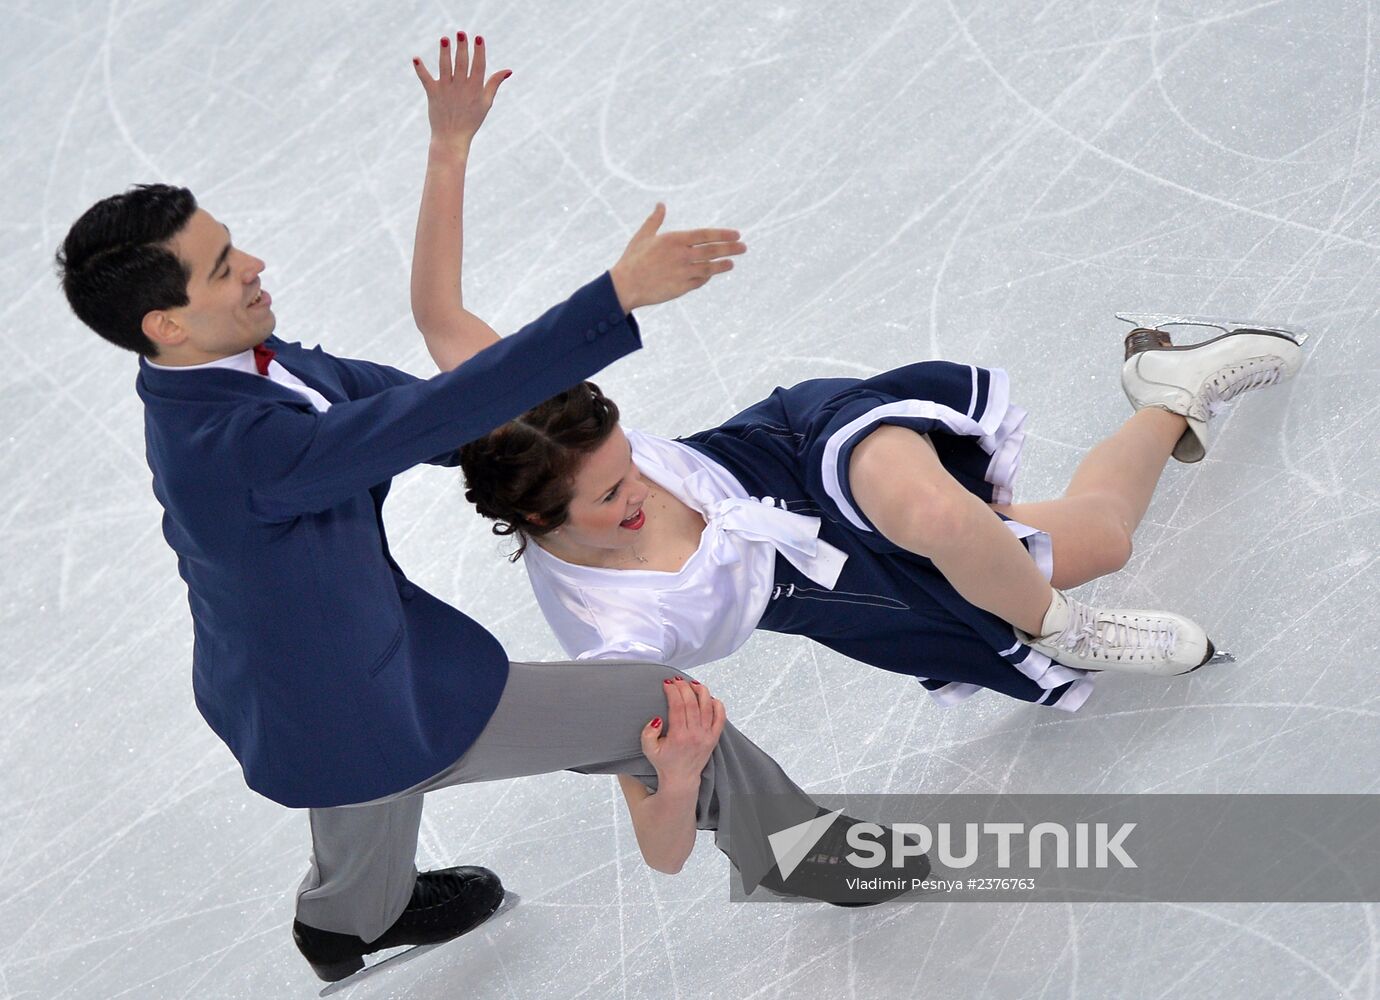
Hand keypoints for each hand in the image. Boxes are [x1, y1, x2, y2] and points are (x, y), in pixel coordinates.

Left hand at [412, 32, 510, 153]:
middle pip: (461, 63)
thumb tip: (508, 70)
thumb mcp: (486, 102)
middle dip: (461, 47)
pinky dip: (420, 70)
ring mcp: (446, 90)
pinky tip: (416, 58)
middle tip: (460, 33)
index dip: (479, 51)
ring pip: (445, 67)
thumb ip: (494, 84)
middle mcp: (461, 87)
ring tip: (444, 39)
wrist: (452, 138)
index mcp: (475, 89)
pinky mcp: (433, 94)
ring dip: (444, 52)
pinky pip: (425, 79)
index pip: (478, 66)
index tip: (478, 37)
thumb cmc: (471, 120)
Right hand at [609, 204, 746, 311]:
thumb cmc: (632, 259)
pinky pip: (700, 280)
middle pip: (713, 250)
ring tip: (732, 263)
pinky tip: (711, 274)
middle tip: (744, 247)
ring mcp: (683, 272)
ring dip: (723, 265)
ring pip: (710, 267)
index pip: (705, 235)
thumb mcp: (643, 236)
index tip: (736, 234)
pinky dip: (706, 276)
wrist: (626, 285)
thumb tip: (660, 204)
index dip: (723, 234)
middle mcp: (682, 255)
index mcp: (674, 239)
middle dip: (731, 248)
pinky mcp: (682, 287)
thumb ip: (655, 220)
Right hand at [640, 677, 726, 785]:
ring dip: (701, 691)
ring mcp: (707, 736)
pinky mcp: (714, 738)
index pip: (678, 706)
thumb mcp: (648, 750)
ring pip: (708, 707)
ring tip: (693, 684)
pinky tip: (709, 697)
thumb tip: (657, 719)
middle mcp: (695, 735)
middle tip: (676, 680)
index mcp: (679, 736)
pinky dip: (717, 705)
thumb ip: (648, 734)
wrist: (681, 779)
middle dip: (684, 687)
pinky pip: (721, 717)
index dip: (673, 691)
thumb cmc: (664, 762)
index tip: (667, 683)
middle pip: (692, 703)